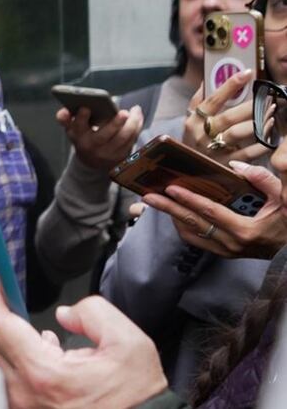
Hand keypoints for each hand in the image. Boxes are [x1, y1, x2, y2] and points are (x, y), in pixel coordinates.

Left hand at [0, 275, 165, 408]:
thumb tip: (65, 313)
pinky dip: (13, 358)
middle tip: (4, 294)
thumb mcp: (127, 341)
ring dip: (3, 336)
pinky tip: (39, 352)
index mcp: (43, 372)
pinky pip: (7, 380)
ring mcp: (24, 406)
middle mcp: (25, 393)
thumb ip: (92, 312)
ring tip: (24, 323)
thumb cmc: (136, 398)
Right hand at [56, 105, 142, 171]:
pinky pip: (132, 140)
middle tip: (124, 112)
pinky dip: (137, 127)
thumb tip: (63, 112)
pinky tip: (138, 117)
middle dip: (114, 124)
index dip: (80, 118)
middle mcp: (92, 147)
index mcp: (78, 137)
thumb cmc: (83, 137)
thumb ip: (65, 119)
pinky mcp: (121, 155)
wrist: (92, 162)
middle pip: (103, 136)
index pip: (78, 128)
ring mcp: (108, 153)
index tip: (86, 108)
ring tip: (135, 110)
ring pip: (122, 139)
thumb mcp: (72, 129)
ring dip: (132, 124)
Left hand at [143, 160, 286, 258]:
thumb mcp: (284, 198)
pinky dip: (183, 225)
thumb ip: (262, 180)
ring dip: (173, 217)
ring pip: (190, 234)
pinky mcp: (224, 253)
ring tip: (158, 202)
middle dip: (168, 208)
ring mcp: (226, 251)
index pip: (210, 212)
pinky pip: (197, 240)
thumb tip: (235, 167)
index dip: (189, 200)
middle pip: (192, 224)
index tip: (171, 188)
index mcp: (245, 230)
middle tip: (148, 196)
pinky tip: (176, 212)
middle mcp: (232, 244)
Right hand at [184, 70, 268, 163]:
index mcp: (194, 119)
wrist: (185, 167)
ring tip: (271, 113)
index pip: (213, 99)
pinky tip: (270, 136)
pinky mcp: (225, 164)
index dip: (230, 85)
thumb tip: (207, 77)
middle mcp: (202, 134)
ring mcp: (213, 150)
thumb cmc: (193, 138)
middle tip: (268, 97)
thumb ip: (199, 99)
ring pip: (238, 133)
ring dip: (257, 123)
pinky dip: (260, 144)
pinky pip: (246, 153)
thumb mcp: (190, 118)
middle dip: (250, 106)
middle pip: (229, 116)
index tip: (247, 73)